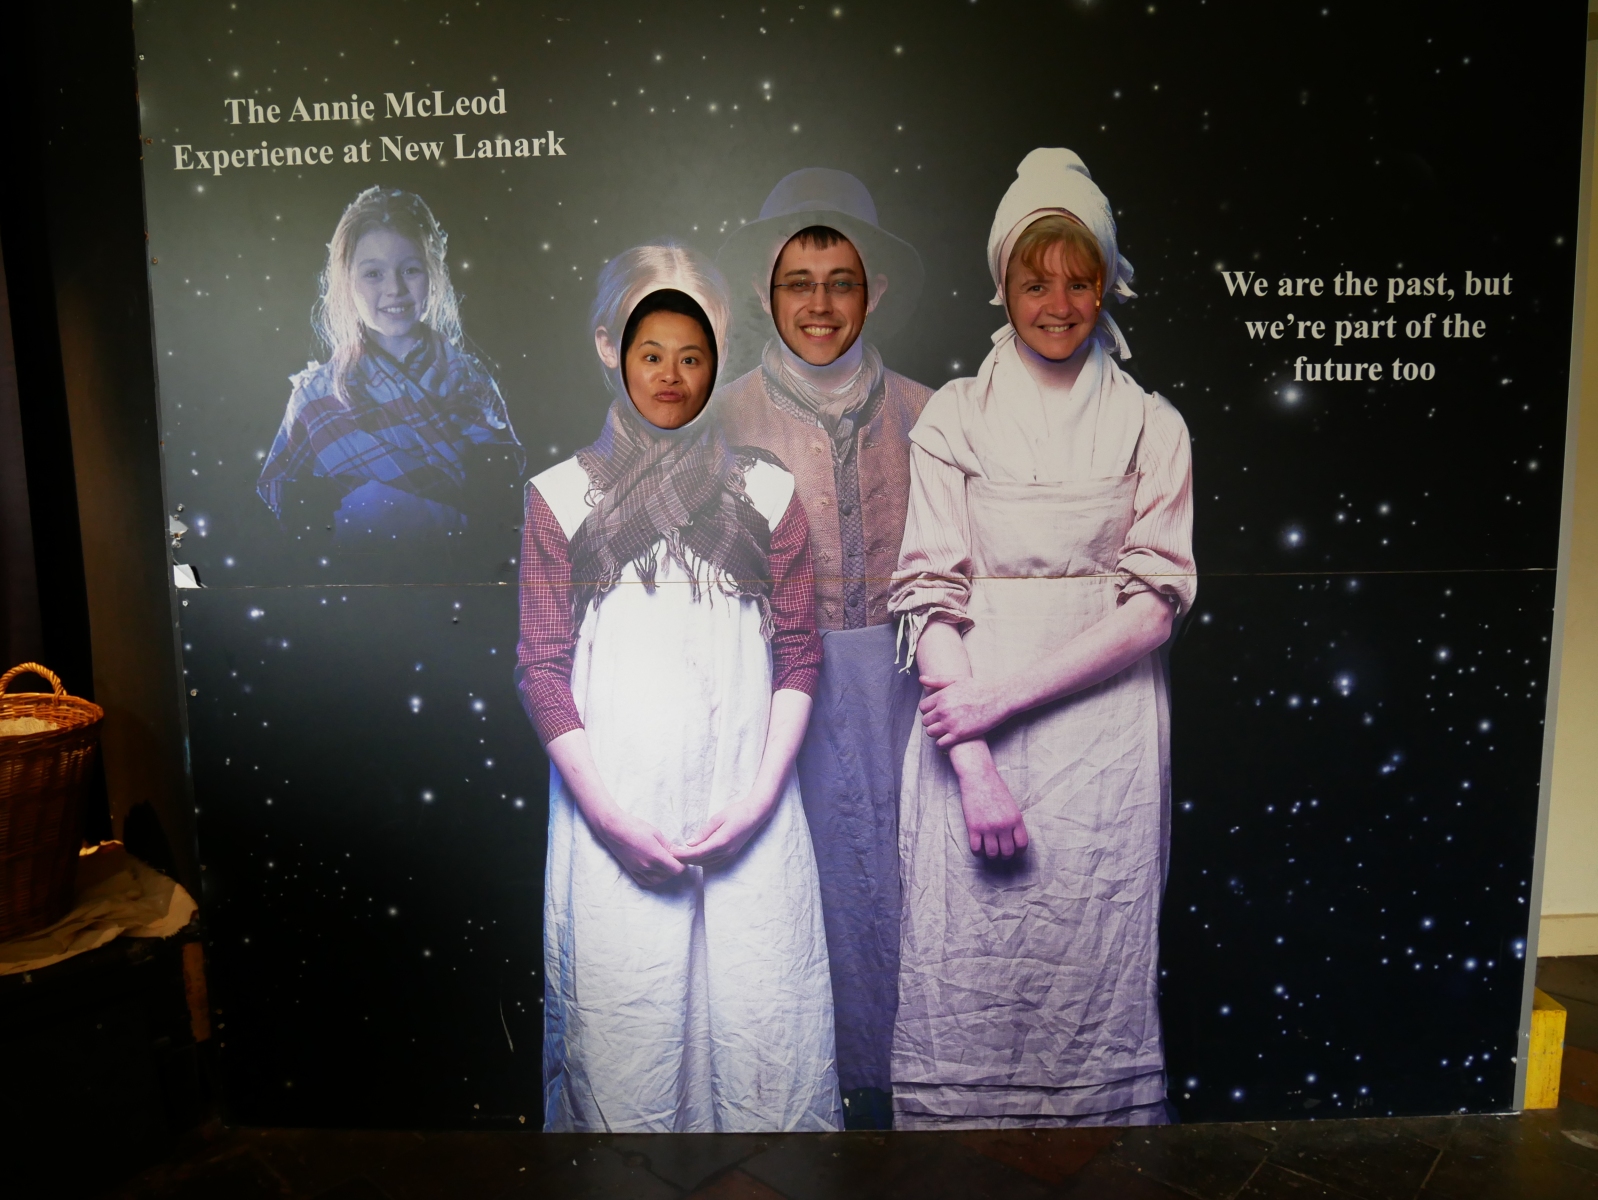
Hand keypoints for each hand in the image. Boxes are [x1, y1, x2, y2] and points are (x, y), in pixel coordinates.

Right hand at [595, 810, 685, 886]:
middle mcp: (647, 866)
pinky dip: (652, 878)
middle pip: (668, 875)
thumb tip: (681, 852)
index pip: (676, 870)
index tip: (681, 857)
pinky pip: (645, 881)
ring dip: (663, 874)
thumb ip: (669, 846)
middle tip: (672, 857)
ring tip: (663, 863)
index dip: (682, 865)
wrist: (614, 829)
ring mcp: (638, 870)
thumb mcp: (656, 833)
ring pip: (658, 880)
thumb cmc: (635, 827)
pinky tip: (654, 870)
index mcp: (656, 856)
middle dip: (673, 867)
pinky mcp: (631, 871)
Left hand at [672, 797, 773, 867]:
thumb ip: (704, 832)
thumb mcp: (717, 818)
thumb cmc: (737, 812)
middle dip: (686, 859)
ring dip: (693, 861)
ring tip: (681, 855)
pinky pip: (714, 862)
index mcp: (721, 841)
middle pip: (701, 860)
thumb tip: (689, 843)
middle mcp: (726, 851)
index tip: (673, 853)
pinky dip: (703, 861)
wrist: (756, 814)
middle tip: (672, 854)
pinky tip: (696, 856)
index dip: (684, 855)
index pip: (698, 853)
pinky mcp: (732, 854)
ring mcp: (730, 854)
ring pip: (707, 863)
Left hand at [919, 675, 1009, 746]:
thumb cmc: (978, 688)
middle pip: (925, 721)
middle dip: (931, 721)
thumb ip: (938, 680)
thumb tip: (921, 679)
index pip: (922, 708)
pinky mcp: (959, 735)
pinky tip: (947, 739)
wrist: (997, 699)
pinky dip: (941, 743)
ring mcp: (951, 723)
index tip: (935, 711)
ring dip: (935, 732)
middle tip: (940, 721)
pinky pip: (940, 743)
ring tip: (943, 730)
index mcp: (942, 696)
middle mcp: (944, 710)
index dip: (928, 710)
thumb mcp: (957, 679)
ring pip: (930, 732)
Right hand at [950, 743, 1028, 858]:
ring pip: (992, 853)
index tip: (1014, 852)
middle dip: (1004, 855)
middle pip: (1007, 852)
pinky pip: (976, 849)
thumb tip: (1013, 840)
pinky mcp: (973, 827)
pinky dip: (978, 852)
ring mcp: (988, 827)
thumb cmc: (995, 789)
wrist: (978, 777)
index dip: (1019, 852)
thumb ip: (1014, 823)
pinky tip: (978, 847)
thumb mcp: (1011, 805)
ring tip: (989, 850)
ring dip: (991, 855)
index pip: (1022, 844)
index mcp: (1016, 819)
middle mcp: (1003, 826)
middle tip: (1001, 852)